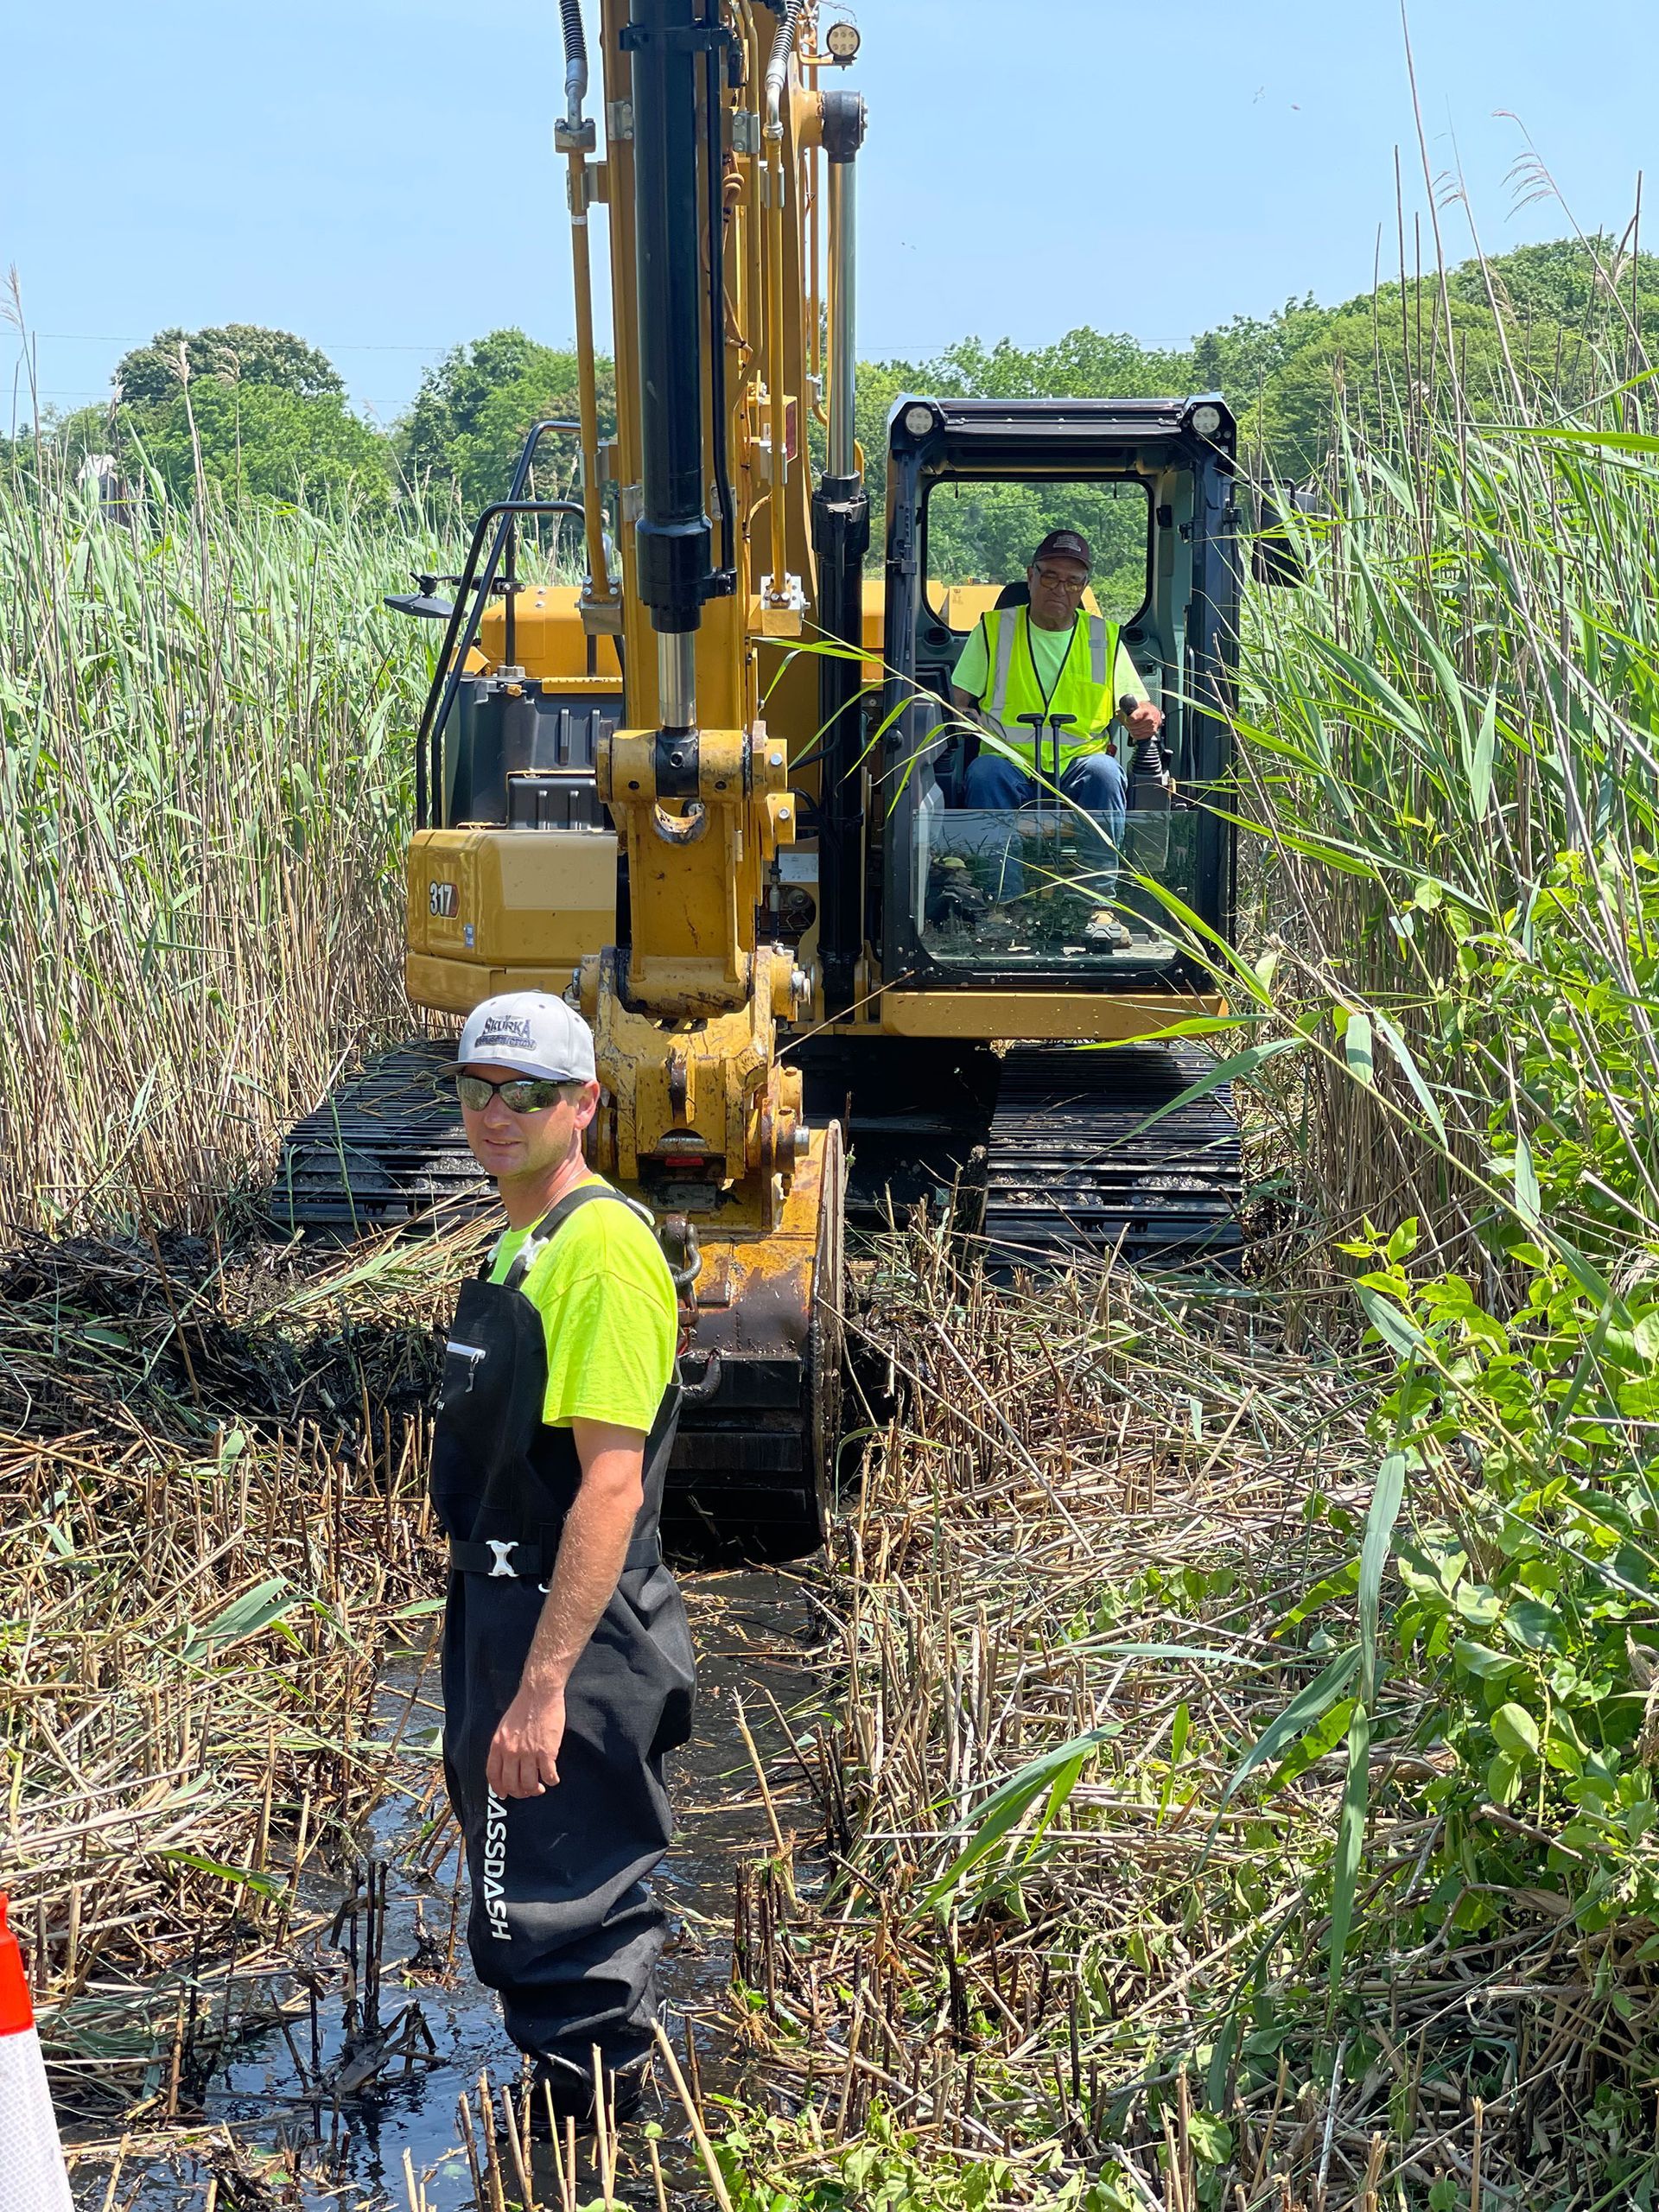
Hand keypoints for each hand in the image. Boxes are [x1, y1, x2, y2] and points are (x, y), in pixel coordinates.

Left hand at [487, 1681, 565, 1798]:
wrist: (540, 1693)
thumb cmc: (524, 1707)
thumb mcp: (504, 1727)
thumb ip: (504, 1745)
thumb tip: (507, 1763)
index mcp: (498, 1745)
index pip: (493, 1775)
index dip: (498, 1788)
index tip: (504, 1794)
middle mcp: (511, 1752)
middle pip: (511, 1784)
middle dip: (520, 1793)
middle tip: (527, 1791)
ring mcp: (529, 1753)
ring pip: (529, 1784)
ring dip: (535, 1790)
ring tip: (540, 1787)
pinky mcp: (547, 1752)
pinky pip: (548, 1775)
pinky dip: (551, 1780)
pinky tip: (553, 1778)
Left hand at [1123, 701, 1164, 741]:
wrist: (1155, 713)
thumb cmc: (1145, 709)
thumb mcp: (1136, 705)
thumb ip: (1126, 709)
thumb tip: (1117, 712)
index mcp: (1145, 710)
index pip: (1133, 718)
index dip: (1128, 720)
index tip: (1127, 719)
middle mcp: (1149, 718)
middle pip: (1134, 726)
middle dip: (1129, 725)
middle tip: (1129, 723)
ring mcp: (1151, 726)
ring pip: (1136, 732)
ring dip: (1132, 730)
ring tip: (1133, 726)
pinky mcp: (1152, 732)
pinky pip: (1140, 736)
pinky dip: (1136, 734)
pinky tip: (1136, 730)